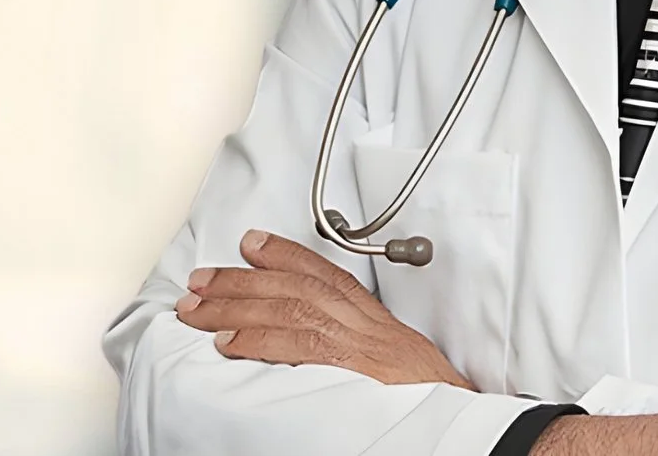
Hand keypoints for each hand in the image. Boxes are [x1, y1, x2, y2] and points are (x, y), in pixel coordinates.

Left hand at [174, 228, 472, 388]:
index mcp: (372, 319)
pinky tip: (229, 342)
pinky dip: (259, 341)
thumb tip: (307, 343)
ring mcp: (356, 343)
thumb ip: (354, 343)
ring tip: (198, 309)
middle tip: (200, 281)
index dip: (284, 253)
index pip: (323, 273)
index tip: (250, 242)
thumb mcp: (392, 357)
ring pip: (287, 309)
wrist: (459, 415)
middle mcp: (362, 323)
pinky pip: (298, 345)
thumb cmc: (426, 394)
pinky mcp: (350, 367)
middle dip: (242, 280)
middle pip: (294, 286)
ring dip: (236, 307)